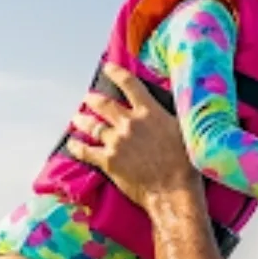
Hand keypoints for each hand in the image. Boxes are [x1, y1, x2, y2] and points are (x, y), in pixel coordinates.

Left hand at [63, 61, 195, 207]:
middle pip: (105, 105)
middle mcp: (129, 123)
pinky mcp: (108, 161)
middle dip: (94, 99)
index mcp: (149, 112)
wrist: (173, 190)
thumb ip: (174, 113)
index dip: (116, 73)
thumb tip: (179, 99)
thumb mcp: (186, 130)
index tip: (108, 68)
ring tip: (77, 118)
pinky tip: (72, 144)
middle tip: (88, 97)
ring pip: (93, 126)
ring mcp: (116, 142)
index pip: (130, 85)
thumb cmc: (185, 163)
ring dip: (83, 120)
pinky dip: (77, 146)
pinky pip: (86, 151)